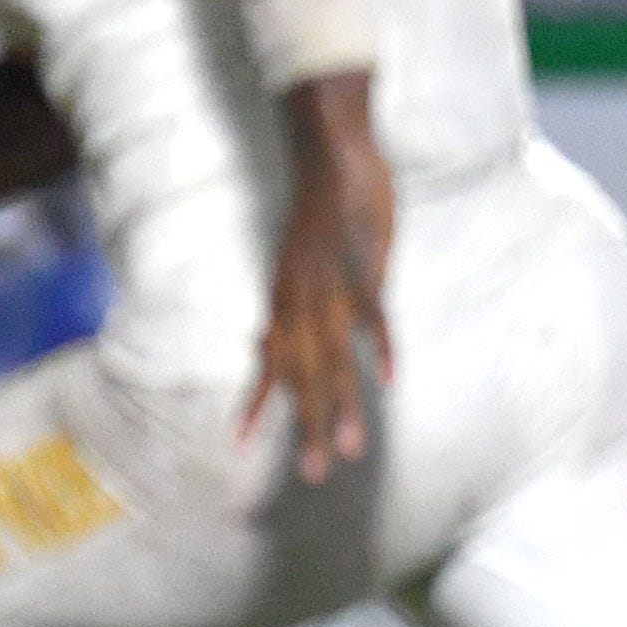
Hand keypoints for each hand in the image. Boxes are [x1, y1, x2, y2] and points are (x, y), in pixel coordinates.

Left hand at [242, 102, 394, 484]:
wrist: (328, 152)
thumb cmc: (318, 209)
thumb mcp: (298, 265)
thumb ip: (289, 305)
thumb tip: (265, 338)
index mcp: (284, 301)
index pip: (268, 363)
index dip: (256, 402)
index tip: (240, 445)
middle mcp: (299, 300)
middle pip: (304, 375)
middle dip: (309, 426)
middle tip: (316, 474)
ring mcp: (329, 286)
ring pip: (334, 357)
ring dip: (343, 404)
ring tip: (352, 447)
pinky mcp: (361, 267)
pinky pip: (371, 314)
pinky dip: (378, 345)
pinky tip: (386, 379)